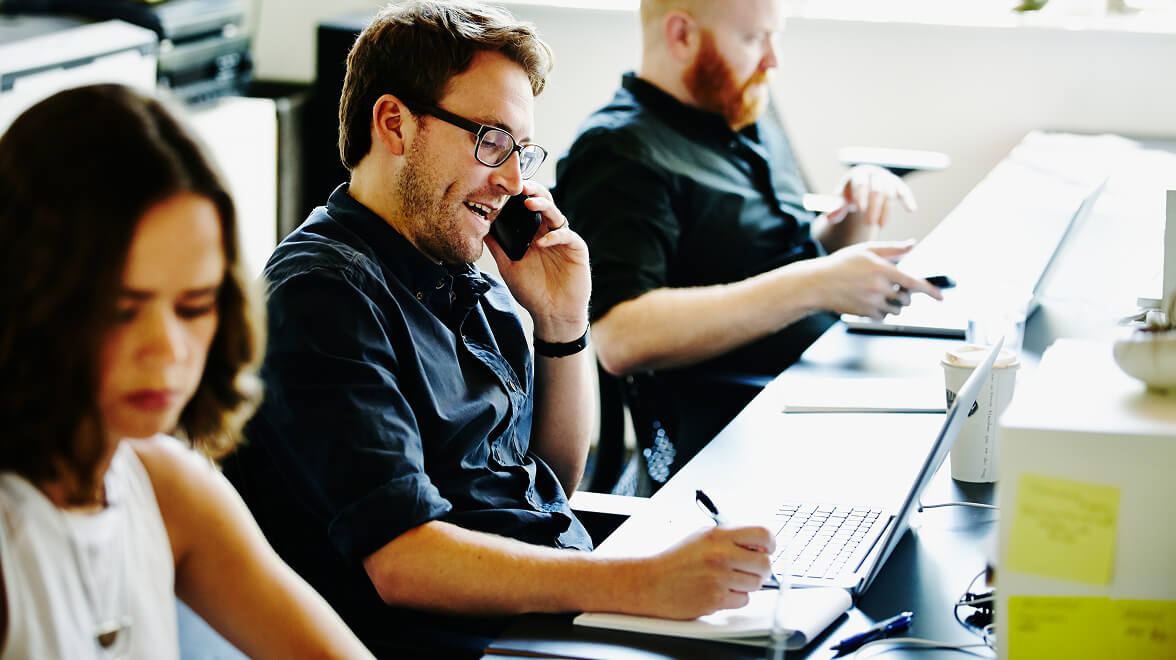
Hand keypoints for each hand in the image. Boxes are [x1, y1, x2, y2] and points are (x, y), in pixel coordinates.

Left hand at [485, 182, 590, 341]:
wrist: (552, 314)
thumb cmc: (532, 291)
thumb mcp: (508, 266)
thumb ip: (497, 247)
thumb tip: (480, 227)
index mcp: (533, 233)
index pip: (527, 207)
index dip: (518, 196)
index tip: (504, 186)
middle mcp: (548, 232)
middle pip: (543, 204)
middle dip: (532, 192)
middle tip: (519, 185)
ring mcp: (563, 240)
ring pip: (555, 214)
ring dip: (542, 206)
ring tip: (528, 203)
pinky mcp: (576, 249)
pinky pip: (567, 236)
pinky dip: (555, 236)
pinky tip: (542, 242)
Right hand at [630, 525, 774, 619]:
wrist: (650, 582)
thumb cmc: (675, 560)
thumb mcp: (701, 537)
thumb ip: (730, 538)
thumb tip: (759, 545)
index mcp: (718, 535)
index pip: (762, 533)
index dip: (770, 543)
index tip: (767, 549)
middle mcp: (721, 555)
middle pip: (765, 563)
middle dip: (760, 569)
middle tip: (748, 570)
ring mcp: (719, 578)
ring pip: (756, 584)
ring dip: (746, 584)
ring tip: (727, 580)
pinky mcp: (716, 598)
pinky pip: (743, 600)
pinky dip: (735, 598)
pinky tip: (718, 591)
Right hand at [810, 241, 942, 319]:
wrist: (817, 284)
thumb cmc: (841, 264)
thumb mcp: (866, 249)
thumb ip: (892, 249)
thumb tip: (912, 244)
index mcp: (882, 269)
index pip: (914, 283)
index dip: (931, 291)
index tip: (941, 297)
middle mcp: (879, 287)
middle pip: (906, 298)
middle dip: (904, 295)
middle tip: (893, 288)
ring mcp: (872, 302)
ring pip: (896, 309)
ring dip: (894, 304)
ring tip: (878, 294)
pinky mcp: (865, 313)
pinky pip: (883, 317)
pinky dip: (882, 312)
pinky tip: (870, 302)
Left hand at [825, 165, 917, 242]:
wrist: (862, 189)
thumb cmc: (849, 196)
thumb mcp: (840, 201)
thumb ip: (836, 208)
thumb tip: (829, 217)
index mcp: (858, 174)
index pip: (860, 182)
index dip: (860, 194)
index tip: (860, 209)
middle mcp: (874, 173)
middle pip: (876, 189)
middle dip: (874, 207)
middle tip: (870, 224)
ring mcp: (887, 178)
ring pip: (890, 193)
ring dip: (886, 210)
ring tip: (880, 226)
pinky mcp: (897, 185)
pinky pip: (904, 191)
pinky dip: (907, 200)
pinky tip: (911, 209)